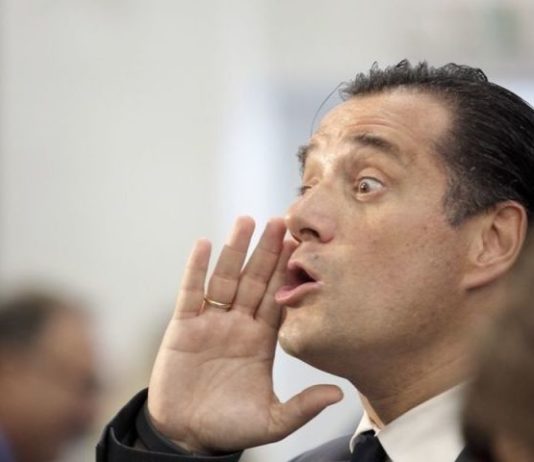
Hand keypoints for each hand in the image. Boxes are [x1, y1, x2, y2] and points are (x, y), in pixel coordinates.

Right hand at [147, 216, 342, 453]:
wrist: (186, 435)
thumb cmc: (228, 427)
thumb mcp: (271, 421)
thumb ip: (302, 406)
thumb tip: (338, 393)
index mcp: (261, 340)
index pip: (277, 299)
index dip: (288, 273)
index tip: (302, 247)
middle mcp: (238, 324)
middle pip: (255, 280)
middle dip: (268, 252)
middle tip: (281, 221)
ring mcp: (211, 322)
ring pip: (226, 278)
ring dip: (236, 250)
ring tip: (246, 221)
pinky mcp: (184, 326)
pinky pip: (191, 291)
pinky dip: (196, 268)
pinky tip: (204, 245)